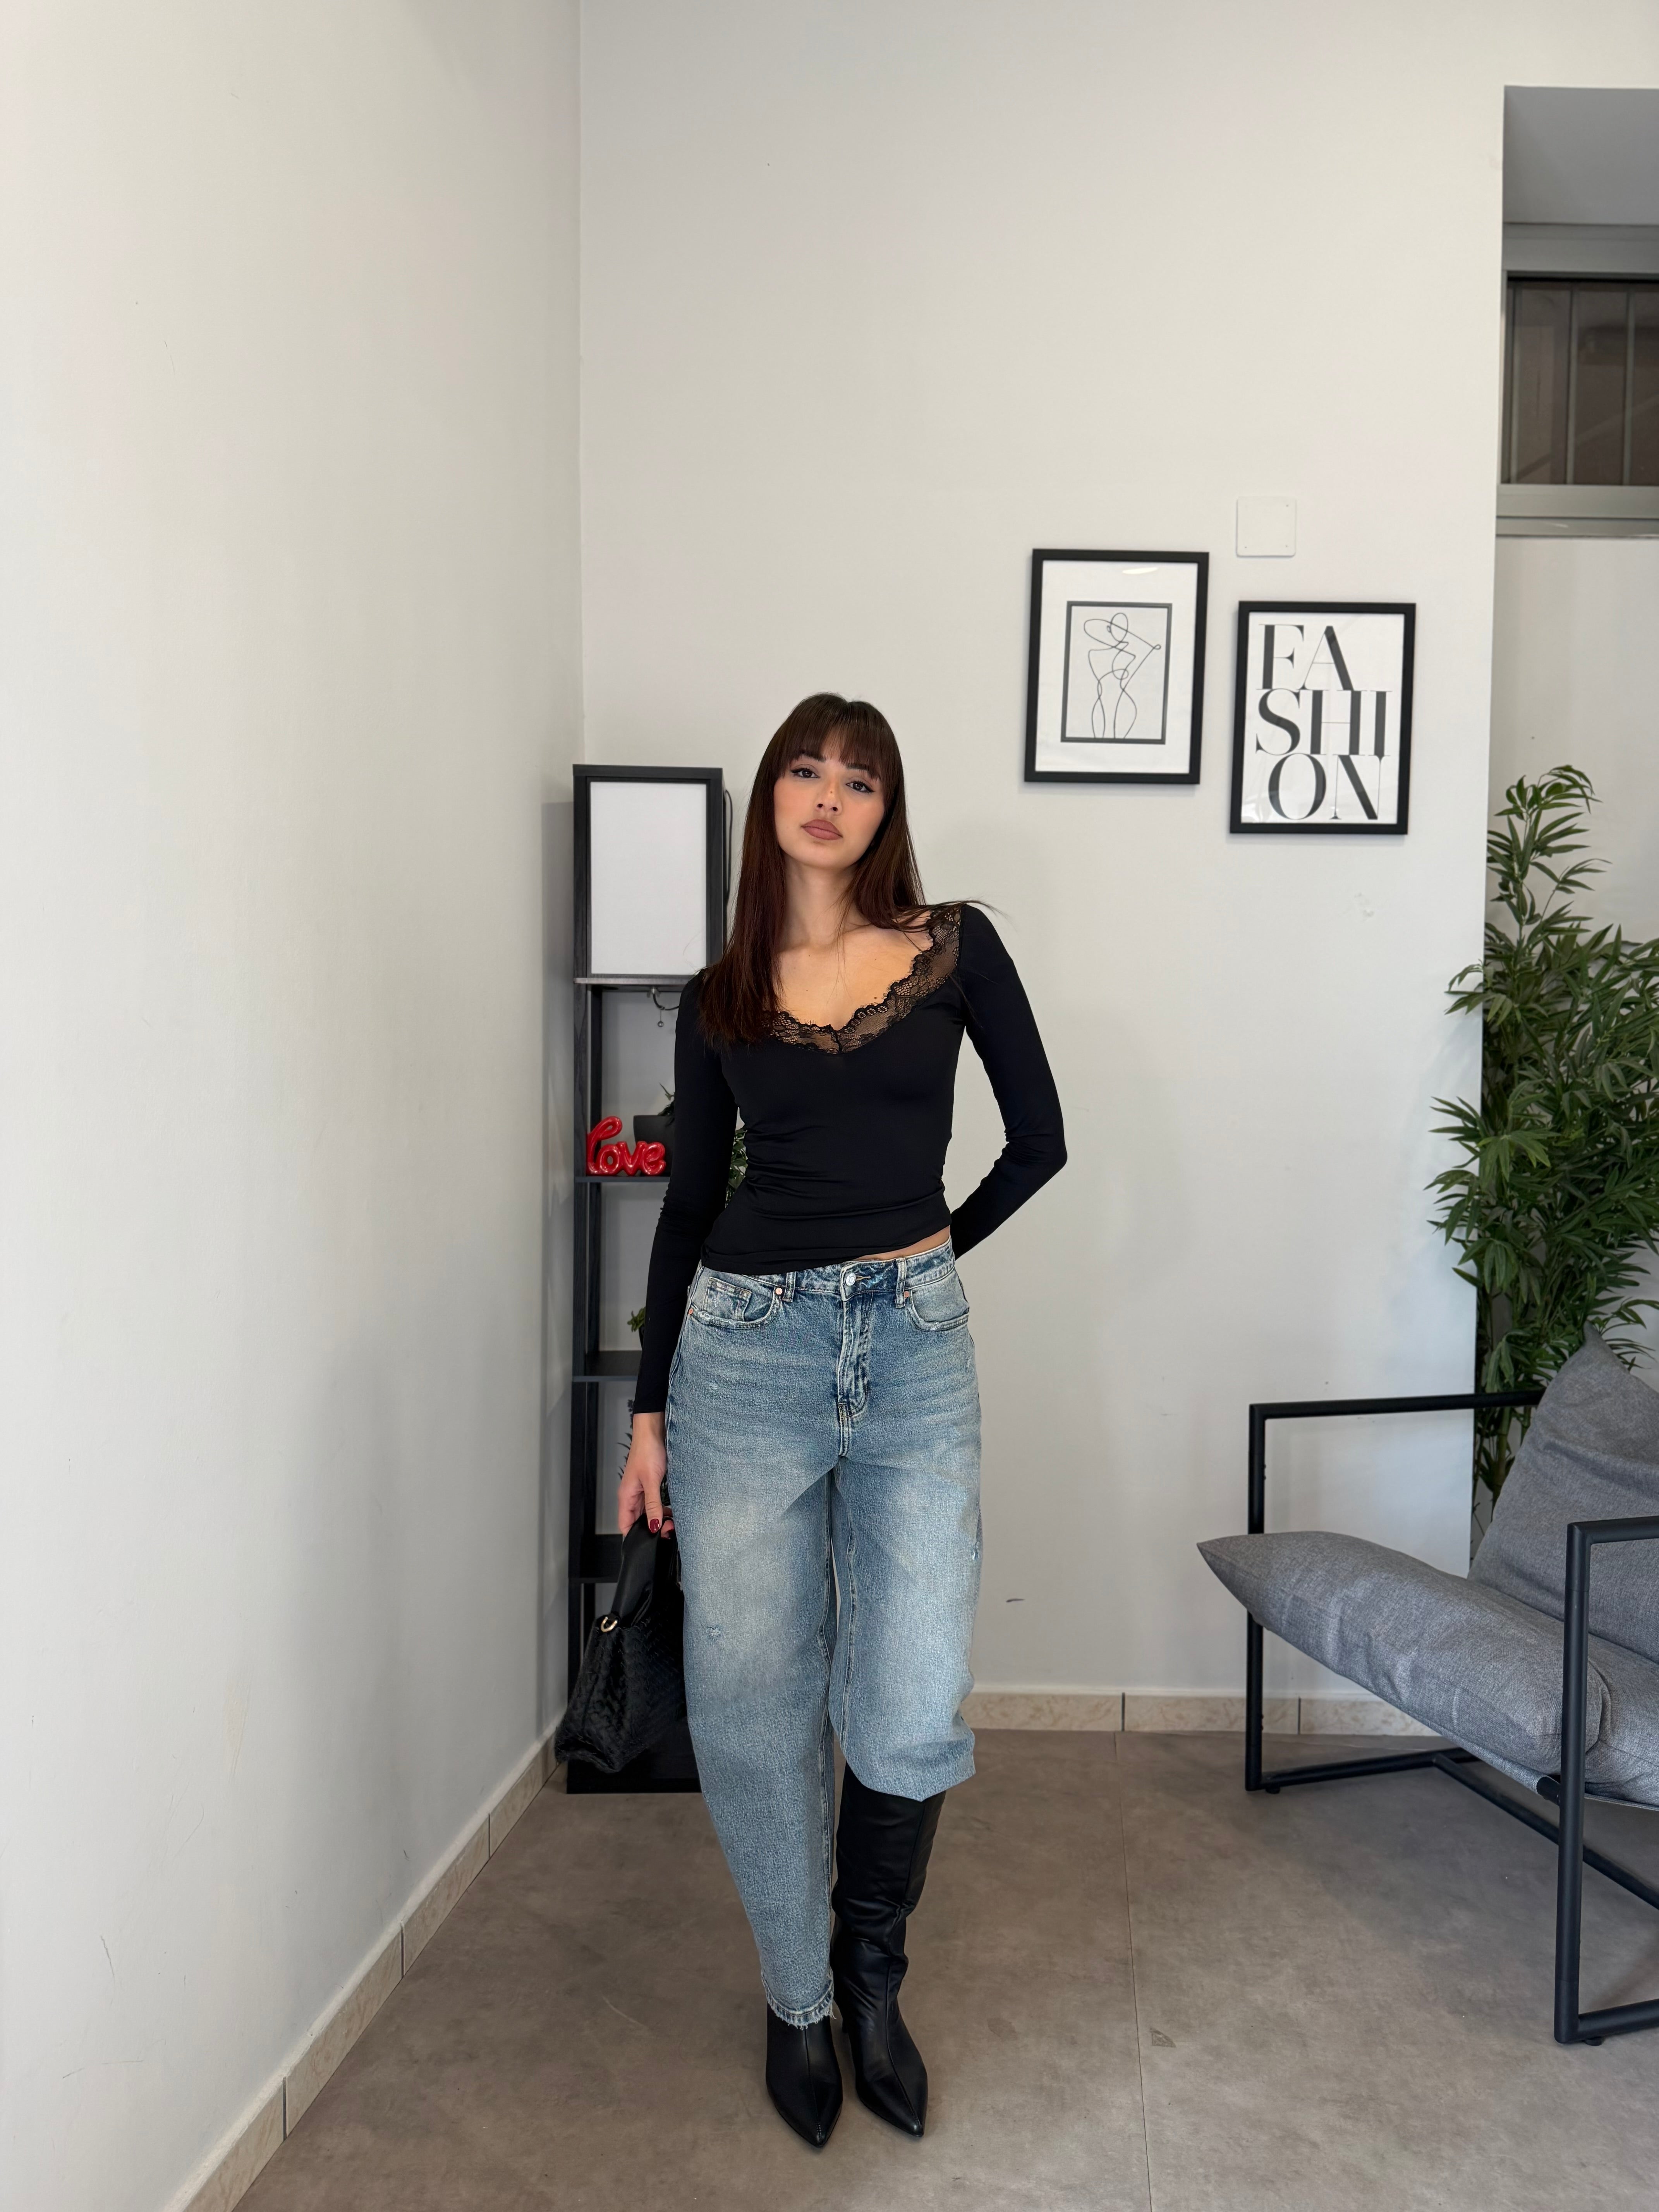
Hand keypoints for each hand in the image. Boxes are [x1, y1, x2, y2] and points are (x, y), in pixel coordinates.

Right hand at [618, 1411, 671, 1535]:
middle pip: (638, 1521)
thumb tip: (653, 1526)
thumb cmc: (648, 1451)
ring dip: (658, 1519)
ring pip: (647, 1513)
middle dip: (651, 1529)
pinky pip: (654, 1504)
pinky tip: (672, 1511)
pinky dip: (662, 1510)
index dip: (635, 1537)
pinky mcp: (650, 1486)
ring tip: (672, 1522)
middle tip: (668, 1530)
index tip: (650, 1544)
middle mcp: (632, 1496)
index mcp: (626, 1496)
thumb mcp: (651, 1481)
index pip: (625, 1525)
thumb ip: (653, 1505)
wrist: (654, 1431)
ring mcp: (641, 1491)